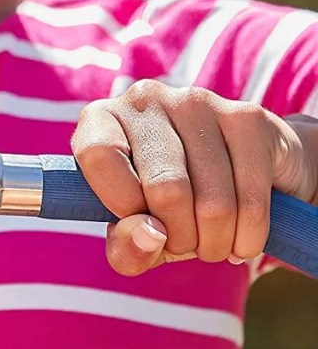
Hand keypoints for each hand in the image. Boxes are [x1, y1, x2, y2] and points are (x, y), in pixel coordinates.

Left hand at [71, 81, 317, 275]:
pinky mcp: (249, 117)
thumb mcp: (133, 237)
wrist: (236, 181)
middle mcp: (147, 100)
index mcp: (101, 119)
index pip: (98, 154)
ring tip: (210, 243)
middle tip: (182, 245)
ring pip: (212, 201)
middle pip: (165, 187)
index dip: (122, 203)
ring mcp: (200, 103)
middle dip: (178, 238)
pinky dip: (247, 238)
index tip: (141, 224)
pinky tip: (241, 239)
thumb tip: (150, 235)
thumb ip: (126, 249)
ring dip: (214, 243)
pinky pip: (251, 200)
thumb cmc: (163, 211)